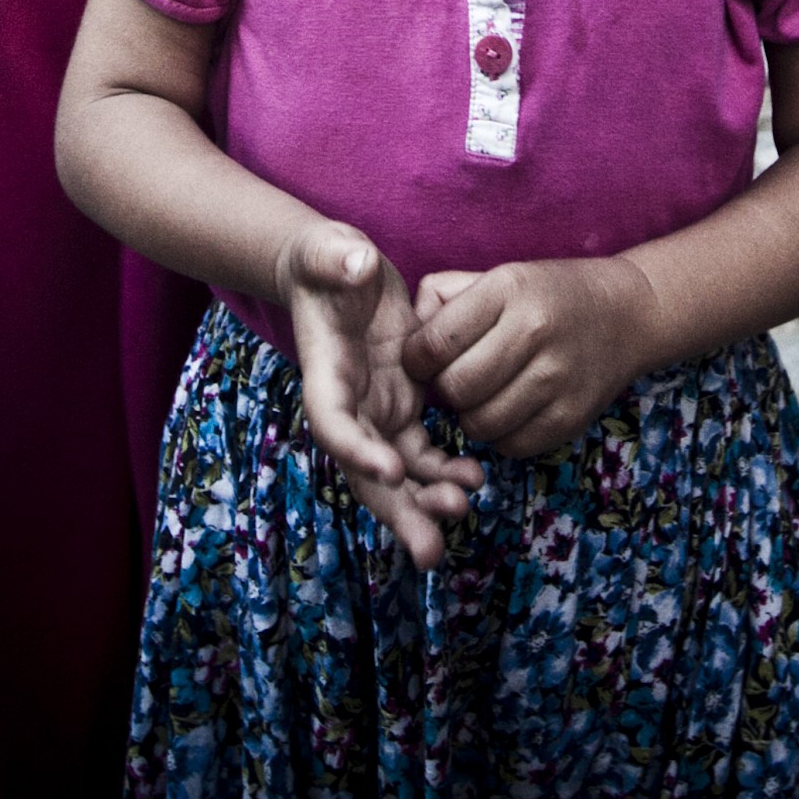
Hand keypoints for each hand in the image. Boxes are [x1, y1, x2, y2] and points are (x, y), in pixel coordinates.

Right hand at [280, 220, 481, 567]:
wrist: (341, 272)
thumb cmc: (328, 261)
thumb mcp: (327, 251)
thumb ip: (336, 257)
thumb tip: (356, 262)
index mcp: (324, 373)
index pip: (333, 422)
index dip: (357, 451)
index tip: (391, 470)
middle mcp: (349, 404)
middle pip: (366, 470)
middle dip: (397, 510)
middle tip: (431, 547)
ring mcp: (377, 410)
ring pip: (398, 473)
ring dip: (425, 500)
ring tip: (464, 510)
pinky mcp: (402, 406)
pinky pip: (421, 453)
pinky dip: (441, 473)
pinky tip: (473, 482)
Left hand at [403, 255, 656, 457]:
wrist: (625, 314)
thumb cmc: (544, 295)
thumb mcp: (496, 276)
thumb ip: (442, 299)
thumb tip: (408, 344)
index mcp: (508, 288)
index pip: (435, 342)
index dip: (415, 359)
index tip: (421, 360)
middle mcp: (534, 331)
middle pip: (456, 388)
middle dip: (442, 391)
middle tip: (453, 379)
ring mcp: (557, 378)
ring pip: (479, 424)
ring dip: (469, 416)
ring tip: (482, 394)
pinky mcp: (571, 417)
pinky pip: (511, 446)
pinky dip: (500, 435)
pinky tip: (509, 408)